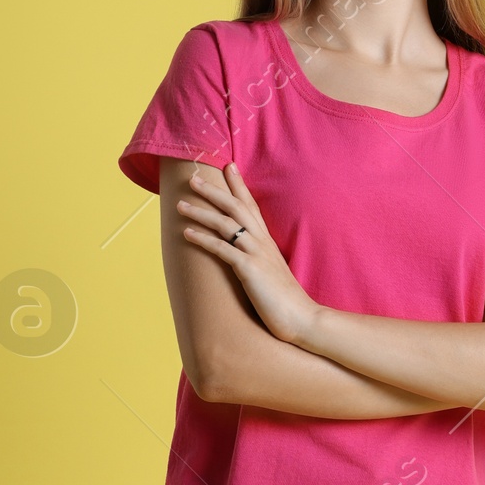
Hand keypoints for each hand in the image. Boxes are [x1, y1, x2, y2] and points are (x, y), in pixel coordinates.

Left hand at [177, 163, 317, 347]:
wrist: (303, 319)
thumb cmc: (287, 301)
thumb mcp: (272, 274)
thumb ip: (261, 261)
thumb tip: (248, 259)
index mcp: (267, 242)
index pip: (252, 205)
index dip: (239, 185)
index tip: (228, 166)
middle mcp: (262, 242)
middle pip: (235, 207)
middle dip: (213, 191)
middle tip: (192, 178)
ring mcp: (256, 254)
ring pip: (226, 223)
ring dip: (201, 212)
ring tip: (181, 205)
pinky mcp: (250, 270)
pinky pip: (222, 249)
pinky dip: (203, 239)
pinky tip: (186, 233)